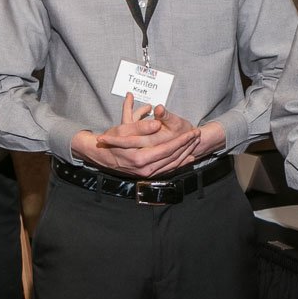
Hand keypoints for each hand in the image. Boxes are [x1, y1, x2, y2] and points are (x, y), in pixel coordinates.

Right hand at [74, 95, 213, 178]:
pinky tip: (186, 157)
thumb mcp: (123, 130)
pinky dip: (178, 163)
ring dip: (185, 154)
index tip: (192, 132)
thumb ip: (141, 126)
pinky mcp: (146, 175)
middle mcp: (145, 169)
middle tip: (197, 135)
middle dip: (187, 146)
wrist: (100, 156)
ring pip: (171, 165)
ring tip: (195, 144)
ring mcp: (146, 174)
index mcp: (140, 158)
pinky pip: (166, 169)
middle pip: (172, 158)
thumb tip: (157, 123)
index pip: (167, 149)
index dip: (182, 140)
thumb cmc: (110, 140)